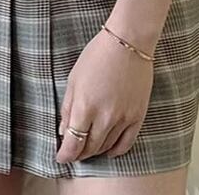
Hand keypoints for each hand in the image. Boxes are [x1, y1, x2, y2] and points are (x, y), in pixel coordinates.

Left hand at [56, 26, 153, 163]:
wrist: (128, 43)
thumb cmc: (97, 55)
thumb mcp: (74, 79)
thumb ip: (68, 107)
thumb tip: (63, 130)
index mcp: (85, 106)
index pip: (73, 143)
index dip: (65, 154)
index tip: (61, 156)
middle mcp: (104, 117)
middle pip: (89, 148)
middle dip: (78, 153)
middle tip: (73, 152)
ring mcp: (123, 118)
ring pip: (106, 147)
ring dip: (95, 151)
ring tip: (87, 148)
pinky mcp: (137, 116)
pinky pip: (126, 143)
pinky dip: (115, 150)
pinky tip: (108, 150)